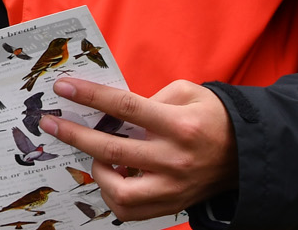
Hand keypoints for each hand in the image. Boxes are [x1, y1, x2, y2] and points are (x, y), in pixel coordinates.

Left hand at [39, 78, 236, 220]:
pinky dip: (112, 193)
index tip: (63, 88)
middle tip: (50, 122)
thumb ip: (151, 98)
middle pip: (112, 149)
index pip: (125, 108)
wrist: (247, 155)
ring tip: (92, 156)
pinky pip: (129, 210)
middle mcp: (175, 159)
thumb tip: (111, 109)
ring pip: (118, 189)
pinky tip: (110, 176)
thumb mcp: (190, 93)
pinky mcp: (170, 205)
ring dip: (96, 171)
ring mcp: (172, 187)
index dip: (90, 97)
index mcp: (180, 125)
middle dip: (74, 134)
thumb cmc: (214, 118)